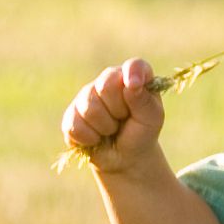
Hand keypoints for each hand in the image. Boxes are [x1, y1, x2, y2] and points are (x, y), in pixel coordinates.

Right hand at [60, 58, 166, 175]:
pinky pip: (75, 125)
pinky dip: (90, 138)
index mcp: (132, 76)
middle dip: (118, 110)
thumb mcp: (151, 119)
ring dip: (105, 128)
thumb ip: (144, 100)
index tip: (134, 85)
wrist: (125, 158)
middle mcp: (107, 80)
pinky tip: (96, 139)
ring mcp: (86, 96)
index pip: (134, 66)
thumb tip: (131, 84)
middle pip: (106, 86)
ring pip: (89, 108)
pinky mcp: (71, 115)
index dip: (133, 72)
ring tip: (111, 130)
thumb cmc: (141, 133)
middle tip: (123, 119)